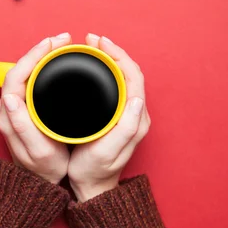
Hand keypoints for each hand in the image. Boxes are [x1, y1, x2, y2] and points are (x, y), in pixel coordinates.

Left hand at [0, 33, 71, 183]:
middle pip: (20, 68)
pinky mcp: (21, 109)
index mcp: (8, 114)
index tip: (53, 43)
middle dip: (40, 50)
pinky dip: (41, 67)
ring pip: (24, 72)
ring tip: (61, 46)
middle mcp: (6, 108)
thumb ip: (22, 125)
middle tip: (63, 40)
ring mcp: (12, 108)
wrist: (40, 183)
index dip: (34, 55)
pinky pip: (29, 80)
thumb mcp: (37, 151)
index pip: (17, 74)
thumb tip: (9, 97)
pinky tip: (55, 62)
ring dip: (41, 56)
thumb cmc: (43, 169)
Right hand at [68, 34, 150, 201]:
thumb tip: (136, 98)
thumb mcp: (107, 151)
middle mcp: (135, 114)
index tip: (99, 43)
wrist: (92, 187)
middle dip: (113, 52)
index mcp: (135, 119)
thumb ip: (125, 127)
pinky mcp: (118, 116)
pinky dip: (106, 70)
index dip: (118, 55)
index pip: (133, 76)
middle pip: (130, 72)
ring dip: (110, 59)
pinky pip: (116, 85)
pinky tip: (92, 67)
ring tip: (92, 48)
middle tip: (92, 40)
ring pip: (123, 77)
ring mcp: (127, 114)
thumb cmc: (95, 170)